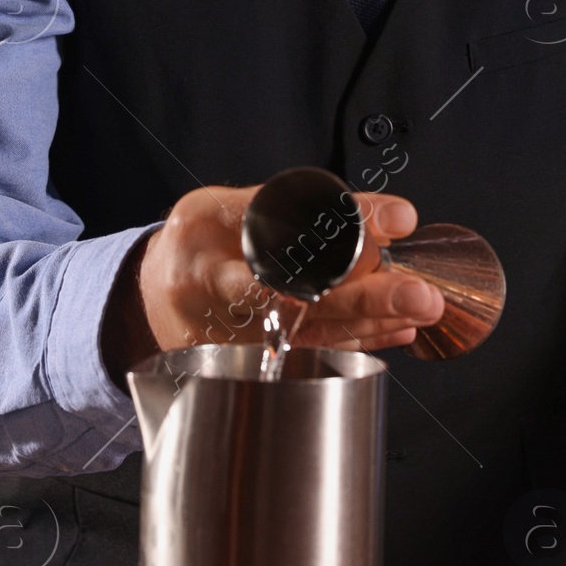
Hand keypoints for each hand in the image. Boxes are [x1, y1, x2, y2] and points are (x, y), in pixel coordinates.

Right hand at [116, 182, 442, 366]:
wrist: (147, 298)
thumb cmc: (199, 243)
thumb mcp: (230, 206)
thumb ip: (297, 210)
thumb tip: (382, 222)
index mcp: (208, 221)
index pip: (286, 215)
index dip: (347, 218)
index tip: (398, 217)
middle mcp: (212, 276)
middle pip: (299, 286)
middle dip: (366, 292)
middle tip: (418, 292)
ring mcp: (226, 326)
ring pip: (309, 326)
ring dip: (370, 321)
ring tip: (418, 309)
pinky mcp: (242, 358)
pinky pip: (308, 349)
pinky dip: (355, 341)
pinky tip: (393, 332)